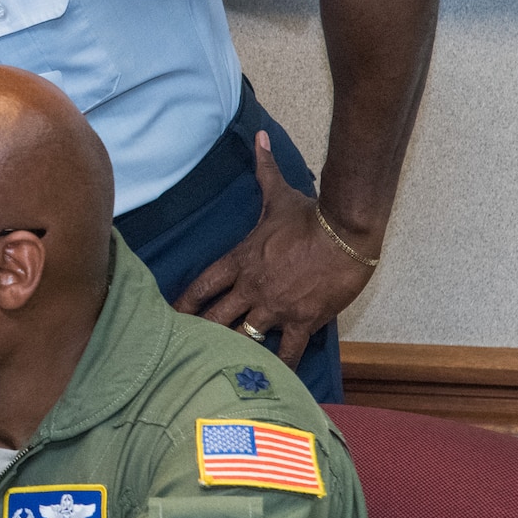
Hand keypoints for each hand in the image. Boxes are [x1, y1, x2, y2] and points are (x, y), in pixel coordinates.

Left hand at [173, 131, 376, 367]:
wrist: (346, 233)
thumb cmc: (310, 214)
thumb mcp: (280, 193)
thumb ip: (263, 168)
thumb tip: (259, 136)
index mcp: (239, 260)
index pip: (200, 286)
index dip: (183, 304)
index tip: (171, 317)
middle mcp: (250, 287)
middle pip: (214, 318)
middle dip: (202, 333)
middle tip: (187, 349)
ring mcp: (274, 307)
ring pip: (242, 337)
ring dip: (232, 350)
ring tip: (220, 368)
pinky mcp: (301, 321)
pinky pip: (286, 351)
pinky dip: (279, 366)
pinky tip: (272, 381)